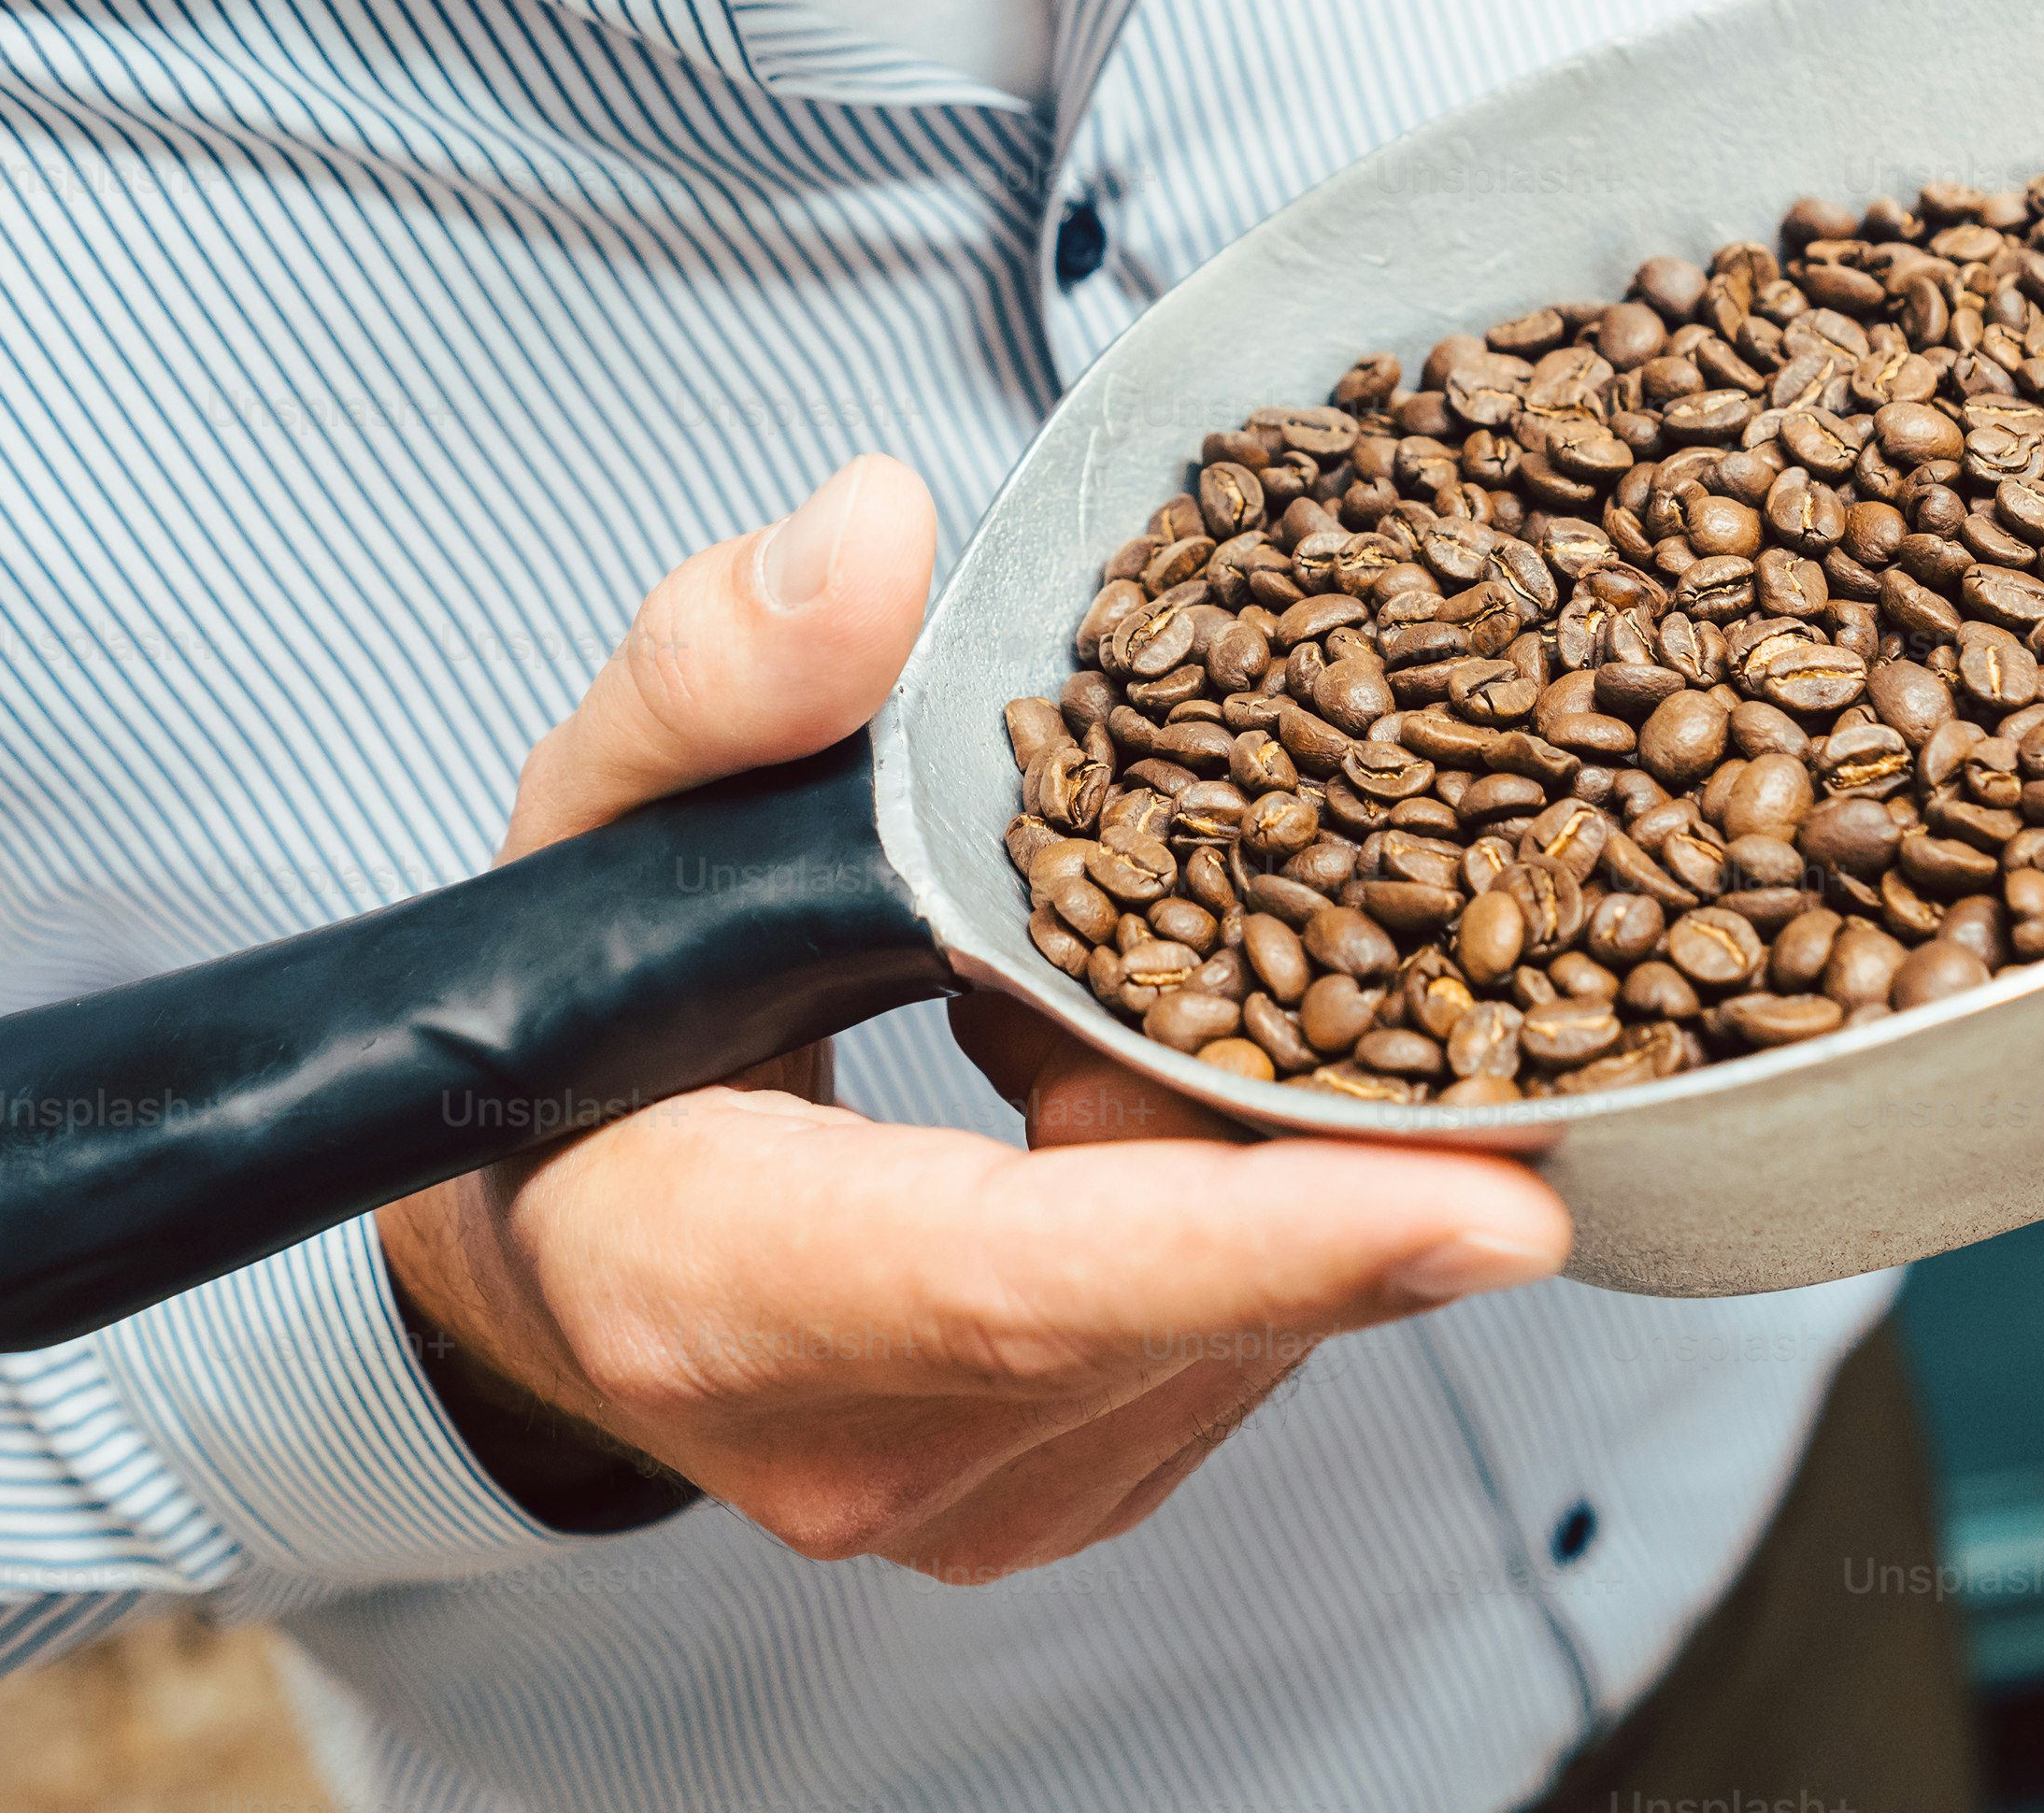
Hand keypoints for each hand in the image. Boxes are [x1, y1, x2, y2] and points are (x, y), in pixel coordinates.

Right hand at [377, 456, 1568, 1575]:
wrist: (537, 1247)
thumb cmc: (562, 1033)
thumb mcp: (598, 808)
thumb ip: (721, 669)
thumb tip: (874, 536)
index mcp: (715, 1292)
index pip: (1034, 1278)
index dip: (1277, 1235)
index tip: (1506, 1197)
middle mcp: (862, 1448)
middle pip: (1201, 1277)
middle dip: (1310, 1089)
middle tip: (1354, 901)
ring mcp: (976, 1506)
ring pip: (1254, 1308)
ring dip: (1269, 1129)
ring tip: (1164, 971)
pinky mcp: (1061, 1500)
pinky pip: (1242, 1333)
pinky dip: (1247, 1192)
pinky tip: (1163, 1068)